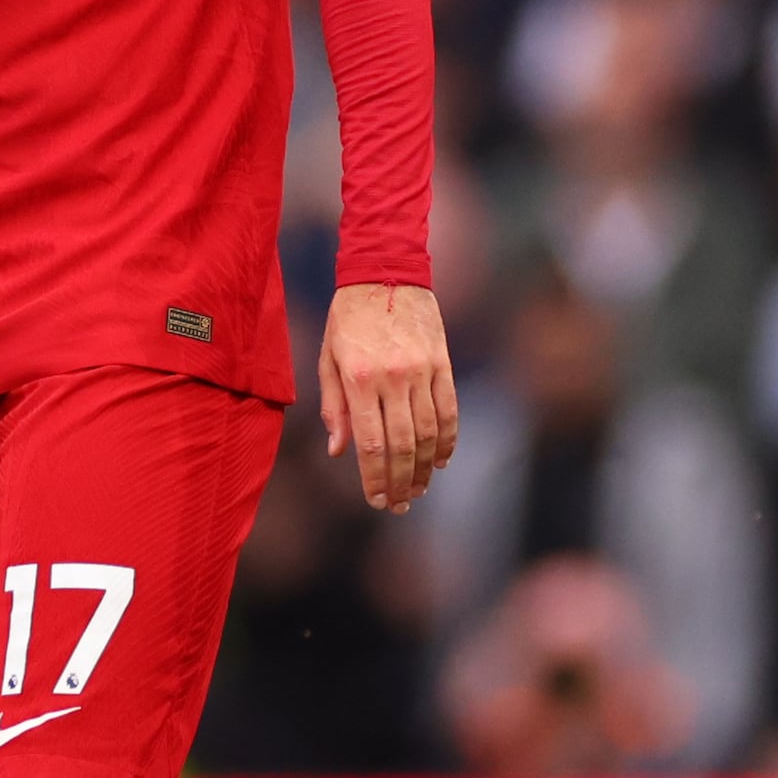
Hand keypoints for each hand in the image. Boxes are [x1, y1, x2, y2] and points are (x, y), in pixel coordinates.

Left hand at [318, 281, 460, 511]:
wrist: (385, 272)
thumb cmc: (348, 318)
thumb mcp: (328, 358)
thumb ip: (333, 407)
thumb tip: (338, 452)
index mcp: (360, 378)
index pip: (371, 442)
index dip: (375, 477)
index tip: (376, 500)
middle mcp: (393, 378)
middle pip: (402, 445)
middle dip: (401, 482)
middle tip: (398, 506)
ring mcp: (422, 371)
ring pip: (428, 433)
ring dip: (425, 468)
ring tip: (419, 490)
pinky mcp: (442, 363)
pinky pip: (448, 410)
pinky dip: (448, 439)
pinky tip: (442, 461)